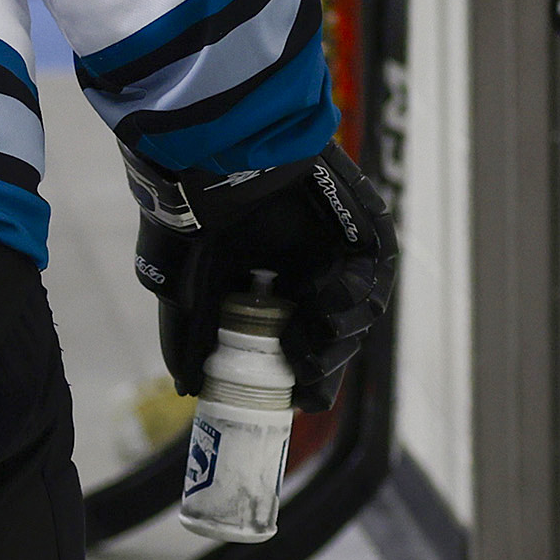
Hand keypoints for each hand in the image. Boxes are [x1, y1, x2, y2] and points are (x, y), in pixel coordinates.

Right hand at [122, 141, 391, 407]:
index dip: (302, 375)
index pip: (301, 342)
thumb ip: (185, 338)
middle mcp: (309, 265)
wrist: (214, 162)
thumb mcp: (185, 288)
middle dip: (322, 362)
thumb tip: (184, 389)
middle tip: (301, 375)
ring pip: (360, 313)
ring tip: (307, 339)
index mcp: (273, 281)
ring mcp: (339, 246)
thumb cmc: (196, 217)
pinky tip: (322, 301)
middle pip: (336, 335)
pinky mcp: (364, 226)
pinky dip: (352, 296)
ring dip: (338, 338)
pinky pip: (375, 276)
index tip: (293, 398)